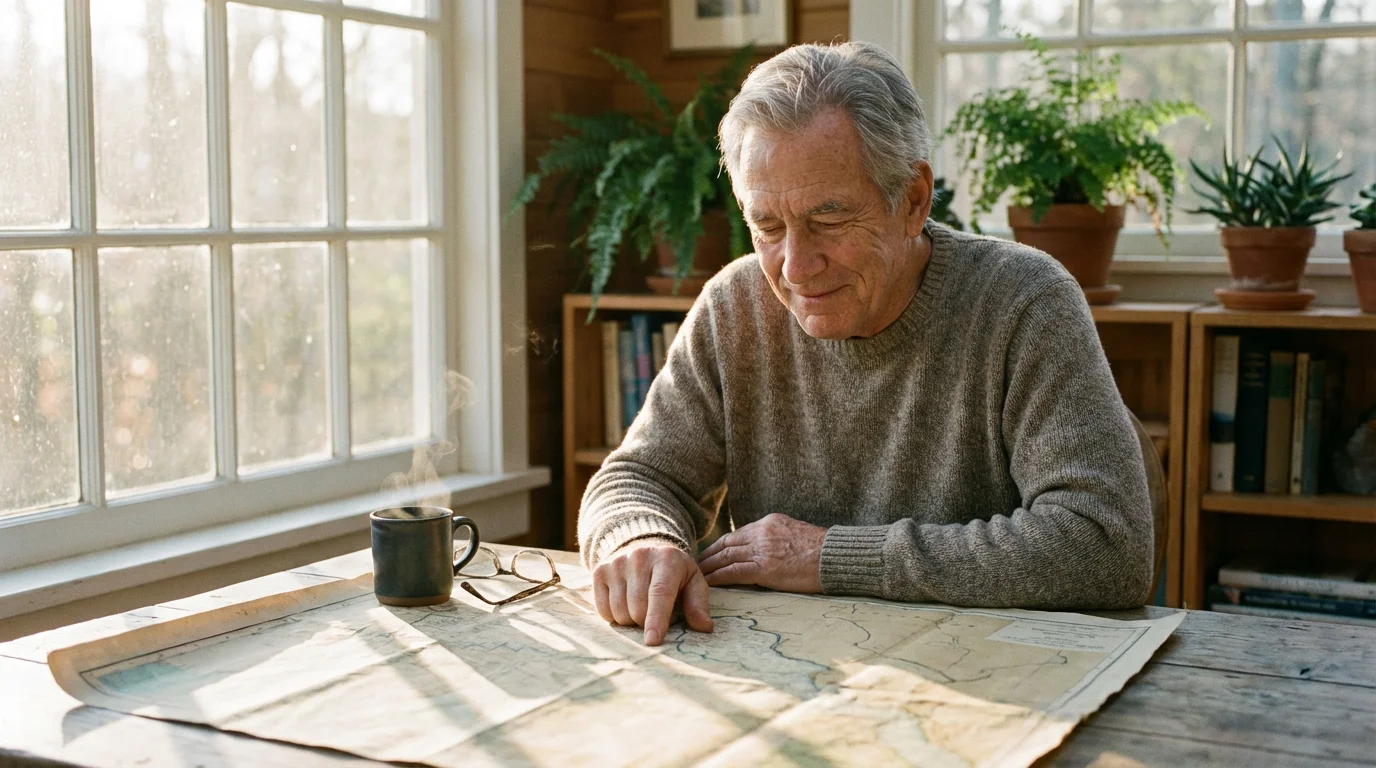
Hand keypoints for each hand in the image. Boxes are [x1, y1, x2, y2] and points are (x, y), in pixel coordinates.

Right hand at [592, 537, 713, 646]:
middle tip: (655, 615)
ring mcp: (616, 563)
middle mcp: (639, 557)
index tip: (653, 641)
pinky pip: (603, 609)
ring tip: (641, 608)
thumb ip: (698, 604)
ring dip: (630, 620)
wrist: (644, 546)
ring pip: (619, 611)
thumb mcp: (692, 581)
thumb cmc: (673, 571)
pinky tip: (625, 604)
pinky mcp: (599, 570)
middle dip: (647, 622)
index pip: (659, 593)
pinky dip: (614, 616)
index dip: (656, 619)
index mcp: (667, 559)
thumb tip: (705, 627)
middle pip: (638, 608)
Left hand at [696, 513, 826, 592]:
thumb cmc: (823, 551)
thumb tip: (766, 551)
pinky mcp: (765, 568)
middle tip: (694, 564)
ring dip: (708, 567)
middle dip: (708, 555)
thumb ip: (777, 539)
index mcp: (769, 522)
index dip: (720, 545)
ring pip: (726, 557)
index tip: (709, 552)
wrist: (836, 556)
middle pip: (727, 543)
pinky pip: (734, 572)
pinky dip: (718, 578)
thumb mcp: (796, 534)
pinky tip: (707, 584)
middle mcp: (762, 532)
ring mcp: (762, 549)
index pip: (737, 534)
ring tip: (695, 575)